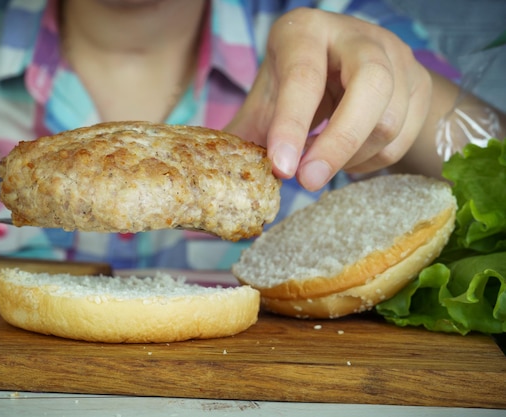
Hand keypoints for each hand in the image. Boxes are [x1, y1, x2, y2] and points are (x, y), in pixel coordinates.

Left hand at [226, 8, 432, 190]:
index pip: (305, 77)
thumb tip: (223, 173)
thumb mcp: (268, 95)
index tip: (281, 168)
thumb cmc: (298, 80)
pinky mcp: (420, 84)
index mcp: (307, 32)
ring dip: (351, 157)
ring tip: (320, 166)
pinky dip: (370, 161)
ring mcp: (397, 57)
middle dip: (338, 144)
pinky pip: (403, 138)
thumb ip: (249, 131)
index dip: (292, 126)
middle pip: (370, 87)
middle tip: (307, 181)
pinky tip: (345, 160)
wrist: (348, 62)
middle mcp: (359, 36)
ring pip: (390, 121)